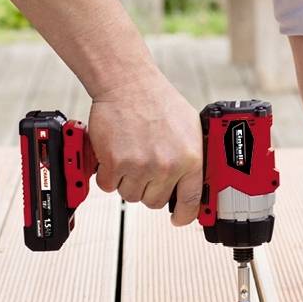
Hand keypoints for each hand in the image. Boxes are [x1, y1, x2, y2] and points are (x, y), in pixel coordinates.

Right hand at [84, 66, 202, 226]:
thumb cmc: (158, 100)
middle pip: (154, 202)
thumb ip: (192, 157)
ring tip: (130, 155)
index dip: (184, 215)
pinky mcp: (114, 163)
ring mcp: (139, 166)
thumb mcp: (190, 127)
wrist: (128, 83)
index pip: (191, 201)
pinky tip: (114, 154)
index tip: (178, 218)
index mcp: (190, 159)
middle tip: (144, 167)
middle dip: (148, 188)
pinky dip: (107, 174)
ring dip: (126, 181)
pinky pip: (108, 185)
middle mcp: (166, 166)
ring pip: (130, 195)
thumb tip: (194, 181)